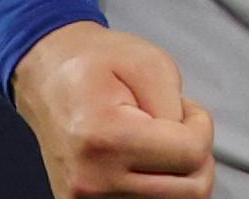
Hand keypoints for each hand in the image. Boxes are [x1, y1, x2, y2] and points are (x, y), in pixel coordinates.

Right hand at [11, 21, 216, 197]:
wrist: (48, 77)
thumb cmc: (95, 65)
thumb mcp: (149, 62)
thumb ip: (176, 108)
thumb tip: (191, 150)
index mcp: (105, 138)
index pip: (192, 154)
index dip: (200, 124)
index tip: (185, 109)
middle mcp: (92, 180)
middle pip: (190, 191)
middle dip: (195, 154)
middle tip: (174, 126)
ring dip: (177, 173)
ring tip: (155, 141)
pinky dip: (158, 186)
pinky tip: (144, 161)